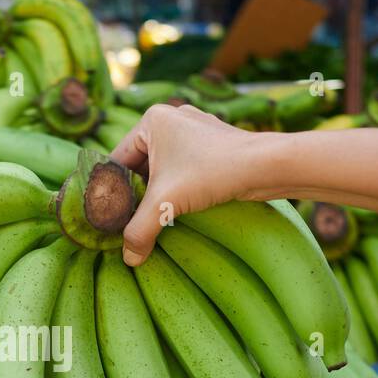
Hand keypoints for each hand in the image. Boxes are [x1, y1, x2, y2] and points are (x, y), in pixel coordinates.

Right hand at [110, 104, 266, 265]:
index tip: (111, 216)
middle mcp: (171, 118)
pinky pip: (183, 167)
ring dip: (158, 192)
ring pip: (163, 167)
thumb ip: (139, 231)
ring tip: (155, 217)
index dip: (111, 190)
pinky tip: (180, 207)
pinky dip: (177, 186)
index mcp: (152, 120)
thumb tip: (128, 259)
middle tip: (131, 221)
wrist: (266, 165)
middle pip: (139, 164)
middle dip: (136, 193)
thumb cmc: (212, 173)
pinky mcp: (212, 143)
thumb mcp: (165, 204)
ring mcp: (194, 129)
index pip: (117, 159)